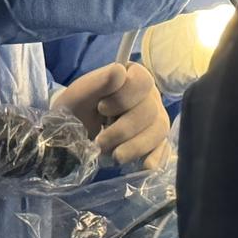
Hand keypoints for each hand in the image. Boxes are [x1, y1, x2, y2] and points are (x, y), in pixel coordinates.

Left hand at [53, 63, 170, 168]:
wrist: (74, 132)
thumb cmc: (78, 108)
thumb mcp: (81, 94)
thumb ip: (99, 81)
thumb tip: (120, 71)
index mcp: (133, 76)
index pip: (142, 81)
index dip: (123, 98)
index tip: (101, 108)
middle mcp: (149, 96)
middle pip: (150, 110)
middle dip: (123, 130)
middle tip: (100, 141)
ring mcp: (155, 118)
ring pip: (159, 130)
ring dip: (135, 147)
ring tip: (114, 157)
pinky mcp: (156, 140)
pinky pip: (164, 148)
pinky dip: (155, 157)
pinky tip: (144, 166)